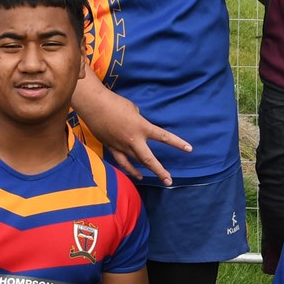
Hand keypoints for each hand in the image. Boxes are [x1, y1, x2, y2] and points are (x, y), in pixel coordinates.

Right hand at [75, 85, 190, 184]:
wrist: (94, 106)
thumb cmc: (115, 103)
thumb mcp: (134, 110)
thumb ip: (140, 122)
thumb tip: (139, 129)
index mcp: (142, 127)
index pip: (164, 137)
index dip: (177, 143)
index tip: (189, 149)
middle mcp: (133, 140)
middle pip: (149, 160)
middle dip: (160, 171)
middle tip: (169, 180)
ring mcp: (121, 146)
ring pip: (136, 163)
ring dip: (147, 171)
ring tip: (158, 178)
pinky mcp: (111, 147)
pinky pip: (122, 162)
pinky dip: (130, 169)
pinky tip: (136, 175)